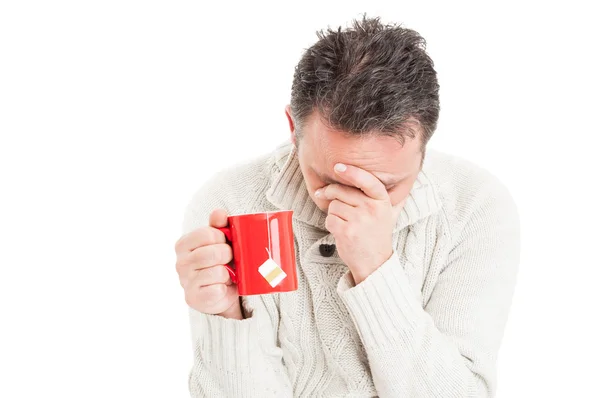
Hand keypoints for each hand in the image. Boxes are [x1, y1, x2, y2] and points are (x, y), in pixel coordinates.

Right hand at [174, 208, 241, 318]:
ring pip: (218, 272)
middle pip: (212, 253)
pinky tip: (222, 287)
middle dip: (227, 256)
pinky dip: (225, 288)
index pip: (206, 233)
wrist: (220, 293)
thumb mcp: (219, 242)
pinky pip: (217, 290)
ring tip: (226, 274)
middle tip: (228, 260)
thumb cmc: (219, 263)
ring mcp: (186, 282)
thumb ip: (218, 226)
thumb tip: (219, 212)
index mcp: (184, 244)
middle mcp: (180, 263)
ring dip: (228, 273)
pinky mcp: (194, 298)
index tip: (225, 243)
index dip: (222, 237)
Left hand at [317, 163, 403, 283]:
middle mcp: (372, 209)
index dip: (352, 172)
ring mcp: (359, 220)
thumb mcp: (389, 214)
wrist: (374, 262)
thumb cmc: (378, 235)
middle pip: (342, 191)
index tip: (338, 167)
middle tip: (323, 194)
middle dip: (330, 192)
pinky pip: (329, 219)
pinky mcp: (346, 231)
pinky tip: (341, 231)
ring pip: (333, 205)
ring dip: (333, 213)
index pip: (367, 181)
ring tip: (345, 222)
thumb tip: (406, 179)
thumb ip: (394, 197)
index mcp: (382, 201)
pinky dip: (331, 224)